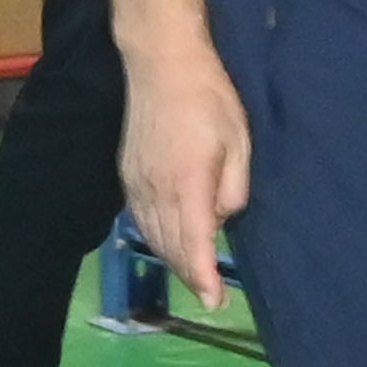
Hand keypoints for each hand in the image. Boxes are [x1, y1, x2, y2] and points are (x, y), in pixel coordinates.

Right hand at [120, 39, 252, 301]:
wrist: (161, 64)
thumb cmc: (210, 97)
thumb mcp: (239, 141)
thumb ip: (234, 187)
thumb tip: (223, 217)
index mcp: (188, 183)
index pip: (194, 244)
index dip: (203, 279)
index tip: (216, 303)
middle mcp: (156, 190)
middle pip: (171, 247)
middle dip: (190, 275)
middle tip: (211, 294)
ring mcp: (137, 183)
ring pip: (153, 236)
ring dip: (172, 260)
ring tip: (193, 274)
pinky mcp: (127, 174)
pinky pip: (140, 220)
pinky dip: (156, 239)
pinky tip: (167, 242)